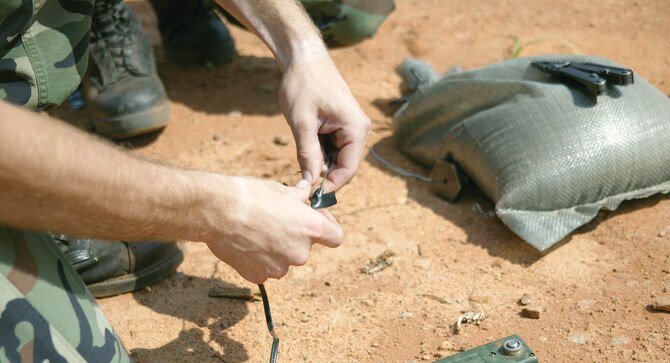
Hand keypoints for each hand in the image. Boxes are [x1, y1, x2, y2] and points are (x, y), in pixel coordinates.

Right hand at [201, 176, 342, 283]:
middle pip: (305, 248)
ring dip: (275, 249)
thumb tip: (305, 192)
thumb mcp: (280, 189)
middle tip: (274, 221)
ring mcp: (279, 268)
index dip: (327, 227)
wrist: (217, 211)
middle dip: (294, 237)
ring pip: (283, 260)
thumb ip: (298, 197)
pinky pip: (264, 269)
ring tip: (255, 231)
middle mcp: (300, 253)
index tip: (314, 219)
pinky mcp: (258, 277)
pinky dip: (257, 260)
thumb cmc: (250, 195)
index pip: (336, 237)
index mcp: (311, 229)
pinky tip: (244, 244)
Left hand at [279, 56, 370, 191]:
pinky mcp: (343, 126)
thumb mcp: (302, 123)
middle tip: (299, 182)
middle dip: (324, 176)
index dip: (331, 186)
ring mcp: (352, 128)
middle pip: (344, 166)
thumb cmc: (303, 85)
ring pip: (338, 159)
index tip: (310, 196)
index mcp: (355, 129)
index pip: (348, 170)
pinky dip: (319, 153)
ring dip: (320, 163)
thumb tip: (310, 183)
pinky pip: (334, 148)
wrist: (304, 59)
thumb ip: (307, 154)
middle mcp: (359, 130)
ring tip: (300, 157)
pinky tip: (305, 145)